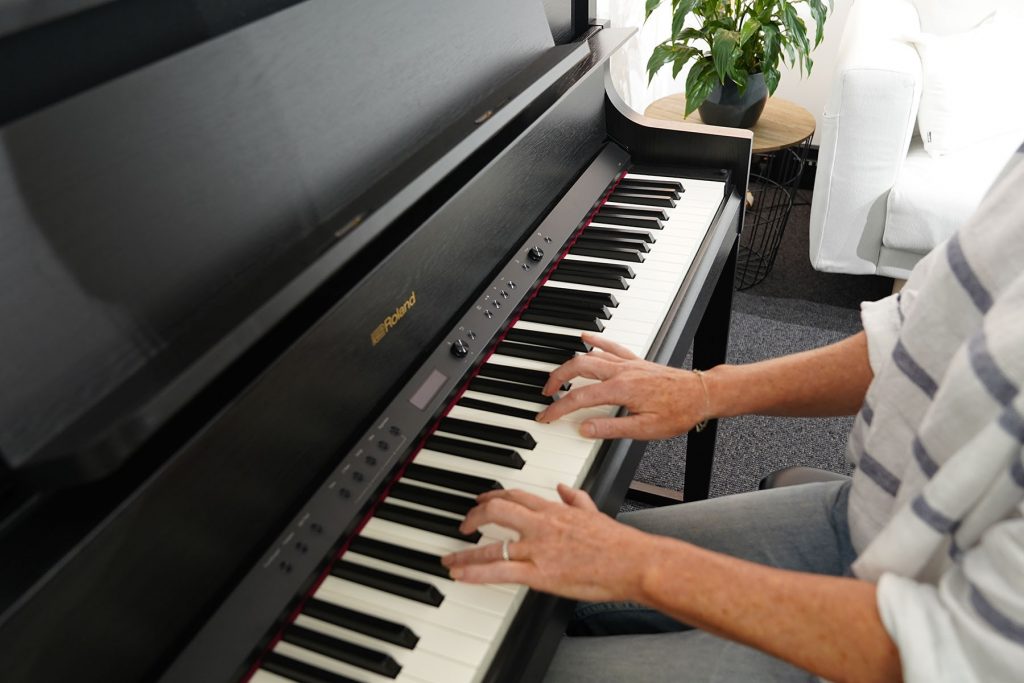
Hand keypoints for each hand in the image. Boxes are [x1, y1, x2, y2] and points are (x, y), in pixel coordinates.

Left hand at [441, 484, 656, 601]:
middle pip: (496, 511)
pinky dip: (475, 573)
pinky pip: (500, 572)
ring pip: (492, 545)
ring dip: (465, 553)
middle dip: (473, 518)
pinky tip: (460, 575)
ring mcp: (539, 549)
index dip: (493, 497)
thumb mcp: (594, 511)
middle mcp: (542, 525)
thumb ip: (575, 498)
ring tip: (449, 559)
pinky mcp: (540, 574)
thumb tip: (563, 488)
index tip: (481, 501)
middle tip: (463, 527)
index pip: (515, 496)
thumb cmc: (619, 543)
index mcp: (554, 509)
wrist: (634, 562)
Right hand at [536, 332, 708, 439]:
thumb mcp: (645, 429)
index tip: (545, 416)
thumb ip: (611, 429)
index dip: (558, 409)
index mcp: (621, 390)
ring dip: (569, 364)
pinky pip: (611, 346)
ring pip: (590, 356)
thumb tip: (584, 429)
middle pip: (578, 368)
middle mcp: (621, 372)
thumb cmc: (678, 412)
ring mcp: (628, 364)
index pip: (579, 398)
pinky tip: (584, 337)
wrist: (701, 394)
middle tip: (546, 393)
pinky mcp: (635, 361)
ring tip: (557, 376)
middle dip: (557, 379)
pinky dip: (595, 341)